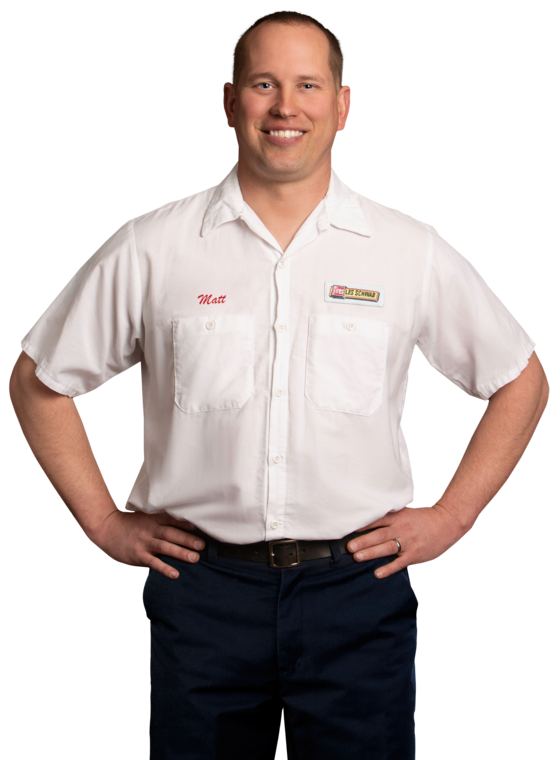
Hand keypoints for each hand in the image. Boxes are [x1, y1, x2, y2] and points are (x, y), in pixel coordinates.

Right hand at [89, 510, 204, 578]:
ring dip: (181, 553)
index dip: (187, 523)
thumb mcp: (145, 517)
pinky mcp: (138, 555)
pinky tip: (175, 574)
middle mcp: (151, 529)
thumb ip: (161, 522)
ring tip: (195, 558)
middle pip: (172, 533)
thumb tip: (183, 527)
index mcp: (154, 519)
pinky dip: (164, 568)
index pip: (173, 520)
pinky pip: (153, 563)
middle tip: (203, 545)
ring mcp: (144, 542)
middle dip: (188, 539)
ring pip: (165, 547)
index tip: (201, 526)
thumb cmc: (130, 524)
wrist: (107, 529)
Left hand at [346, 503, 466, 577]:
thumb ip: (390, 517)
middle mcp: (402, 529)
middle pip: (379, 535)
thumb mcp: (406, 512)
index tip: (348, 528)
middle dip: (363, 541)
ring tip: (357, 557)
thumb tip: (369, 520)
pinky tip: (378, 573)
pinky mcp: (415, 555)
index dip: (363, 524)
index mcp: (398, 517)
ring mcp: (408, 542)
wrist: (448, 523)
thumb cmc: (424, 518)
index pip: (377, 520)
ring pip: (387, 548)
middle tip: (348, 546)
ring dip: (371, 553)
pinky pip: (400, 563)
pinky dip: (389, 568)